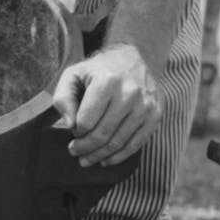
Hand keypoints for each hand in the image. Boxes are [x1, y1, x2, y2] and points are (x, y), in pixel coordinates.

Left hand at [52, 43, 161, 166]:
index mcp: (107, 82)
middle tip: (74, 152)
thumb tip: (69, 124)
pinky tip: (106, 160)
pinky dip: (119, 156)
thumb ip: (63, 98)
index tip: (72, 133)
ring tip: (86, 160)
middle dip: (84, 148)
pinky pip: (136, 144)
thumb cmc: (96, 70)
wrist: (131, 58)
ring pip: (118, 142)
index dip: (75, 132)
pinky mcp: (156, 115)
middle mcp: (130, 93)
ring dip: (99, 156)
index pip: (86, 121)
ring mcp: (146, 106)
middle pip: (102, 134)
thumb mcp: (72, 76)